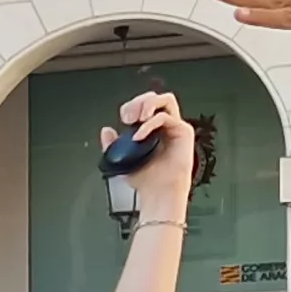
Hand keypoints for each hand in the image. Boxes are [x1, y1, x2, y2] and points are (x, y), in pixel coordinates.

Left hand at [102, 89, 195, 220]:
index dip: (131, 105)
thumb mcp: (121, 159)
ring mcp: (175, 127)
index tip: (123, 118)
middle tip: (128, 117)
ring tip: (137, 119)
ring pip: (166, 99)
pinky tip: (139, 135)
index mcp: (151, 129)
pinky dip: (150, 124)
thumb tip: (106, 130)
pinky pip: (166, 117)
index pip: (143, 104)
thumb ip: (112, 145)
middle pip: (155, 97)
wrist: (158, 194)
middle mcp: (164, 125)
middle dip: (138, 101)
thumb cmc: (146, 180)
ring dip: (148, 103)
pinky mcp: (183, 132)